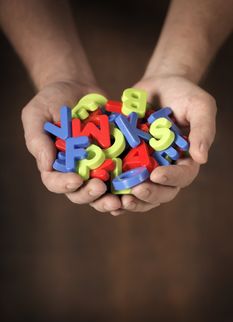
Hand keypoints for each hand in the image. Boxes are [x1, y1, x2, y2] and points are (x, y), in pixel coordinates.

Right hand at [21, 80, 120, 210]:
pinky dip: (126, 184)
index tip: (76, 180)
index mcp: (55, 164)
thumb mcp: (37, 114)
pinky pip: (120, 176)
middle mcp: (75, 170)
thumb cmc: (52, 100)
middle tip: (100, 188)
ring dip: (109, 199)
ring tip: (118, 199)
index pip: (55, 182)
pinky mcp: (114, 158)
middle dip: (90, 195)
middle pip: (79, 193)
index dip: (64, 185)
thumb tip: (46, 165)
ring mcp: (96, 166)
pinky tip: (134, 184)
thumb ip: (37, 139)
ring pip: (101, 191)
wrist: (76, 87)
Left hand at [104, 74, 215, 214]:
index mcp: (184, 160)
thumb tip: (202, 158)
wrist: (159, 85)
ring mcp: (145, 167)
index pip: (182, 177)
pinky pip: (121, 181)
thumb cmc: (183, 94)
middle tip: (136, 191)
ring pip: (140, 193)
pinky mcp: (126, 162)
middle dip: (149, 194)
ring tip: (118, 201)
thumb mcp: (199, 106)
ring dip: (131, 200)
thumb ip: (203, 130)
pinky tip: (104, 194)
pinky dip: (114, 192)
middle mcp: (165, 168)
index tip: (157, 175)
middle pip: (161, 192)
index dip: (170, 179)